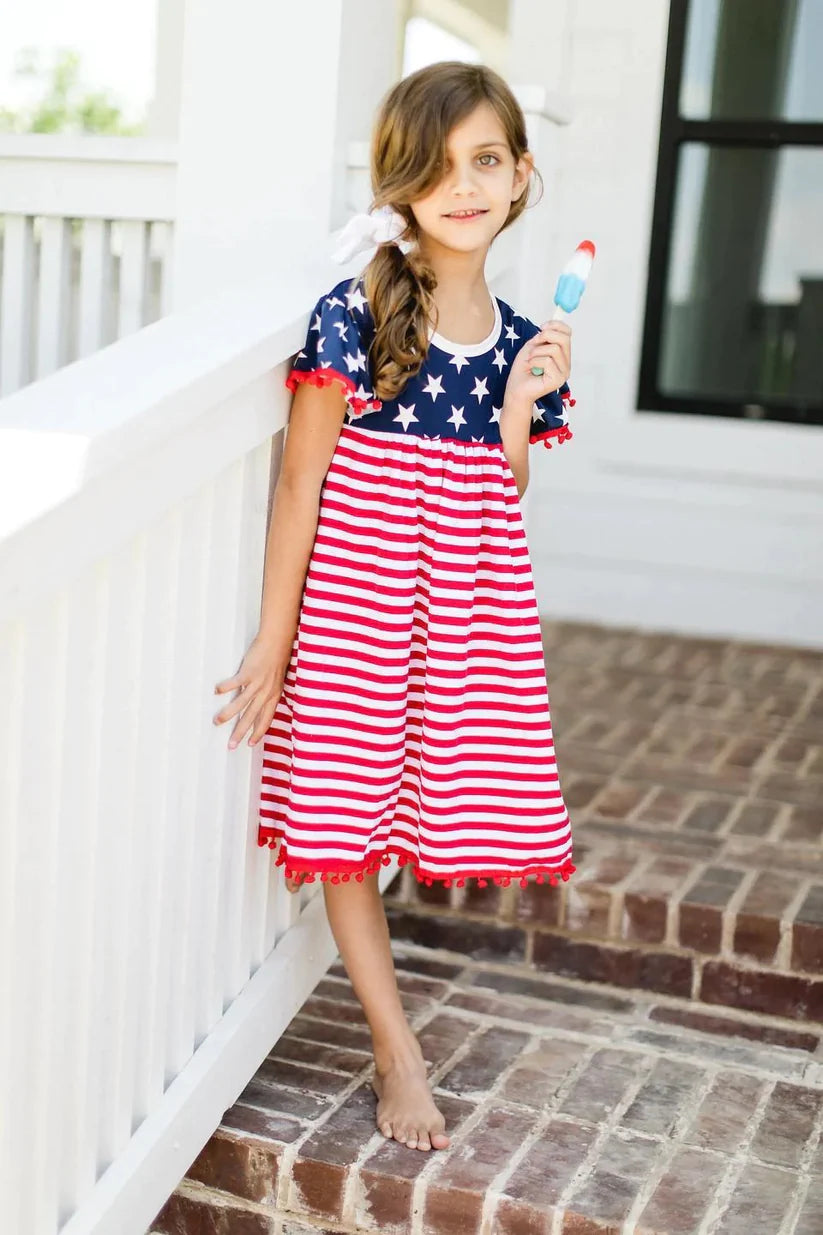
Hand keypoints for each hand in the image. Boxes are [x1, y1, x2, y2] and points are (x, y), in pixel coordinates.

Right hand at [213, 633, 289, 748]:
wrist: (278, 641)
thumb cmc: (276, 658)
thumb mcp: (276, 680)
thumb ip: (268, 692)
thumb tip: (259, 702)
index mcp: (274, 695)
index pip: (266, 719)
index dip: (258, 732)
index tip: (250, 744)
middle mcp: (266, 692)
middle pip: (252, 717)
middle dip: (240, 733)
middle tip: (231, 745)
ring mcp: (258, 683)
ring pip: (241, 704)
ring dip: (228, 714)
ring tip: (216, 721)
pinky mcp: (249, 672)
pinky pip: (235, 683)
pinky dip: (225, 687)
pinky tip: (216, 691)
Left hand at [504, 320, 571, 409]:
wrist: (515, 389)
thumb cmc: (523, 370)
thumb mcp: (532, 346)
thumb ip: (543, 336)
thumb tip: (549, 327)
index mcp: (562, 354)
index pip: (568, 333)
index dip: (556, 325)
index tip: (542, 327)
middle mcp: (566, 363)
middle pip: (564, 339)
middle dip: (546, 336)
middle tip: (533, 343)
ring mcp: (564, 373)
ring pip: (555, 349)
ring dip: (537, 352)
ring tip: (530, 360)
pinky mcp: (558, 380)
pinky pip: (548, 361)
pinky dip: (535, 361)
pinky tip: (532, 369)